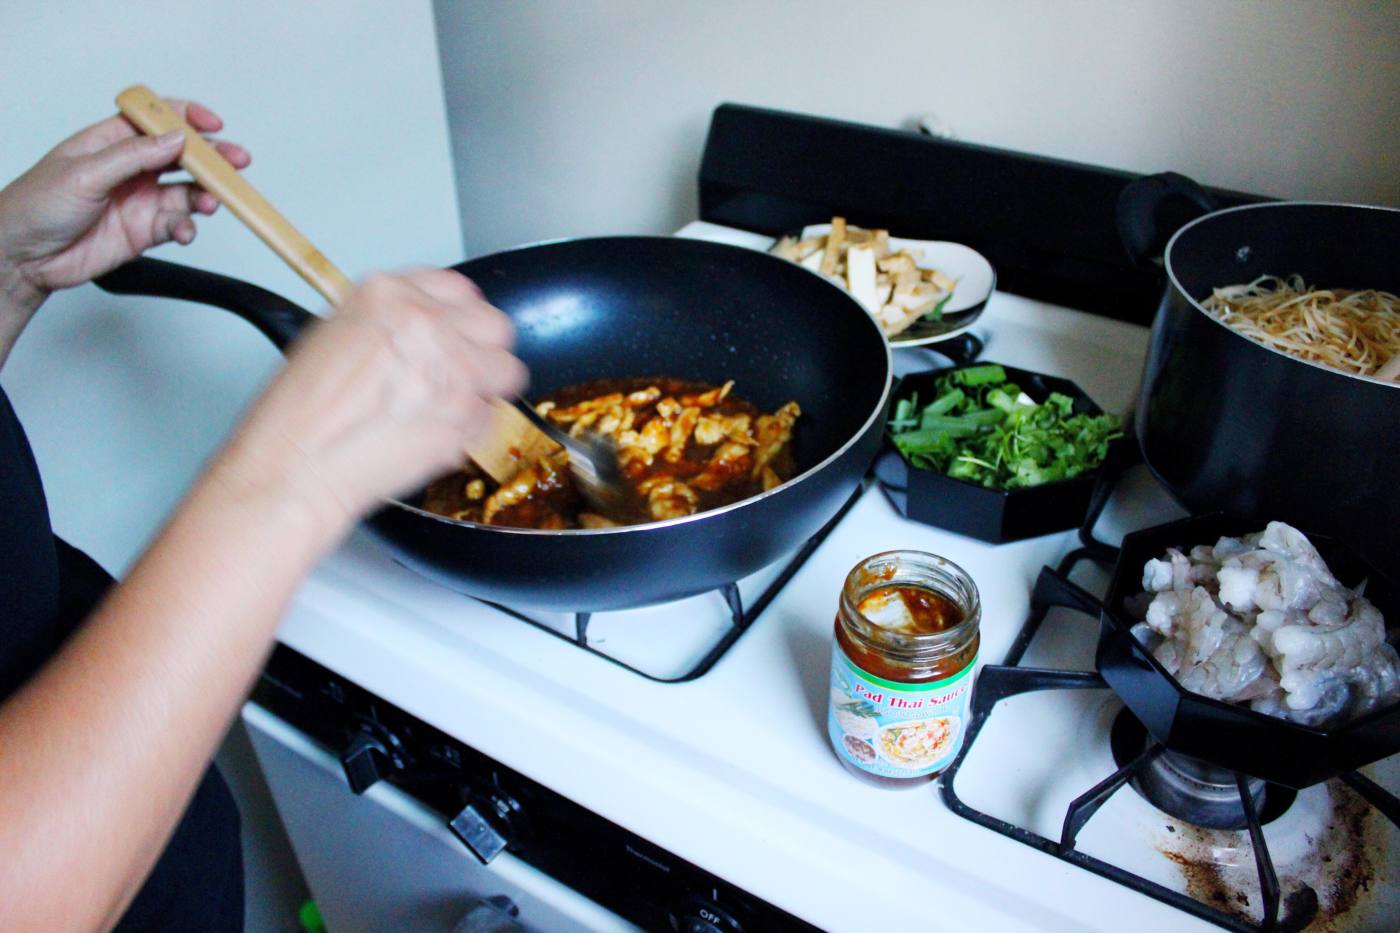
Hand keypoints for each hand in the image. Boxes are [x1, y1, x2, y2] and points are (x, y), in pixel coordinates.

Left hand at [0, 99, 249, 303]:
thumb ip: (134, 156)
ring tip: (210, 203)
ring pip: (187, 191)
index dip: (187, 117)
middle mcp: (131, 168)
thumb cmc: (36, 206)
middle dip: (213, 158)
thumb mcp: (84, 172)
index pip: (157, 119)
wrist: (23, 256)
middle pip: (183, 156)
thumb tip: (175, 138)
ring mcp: (141, 199)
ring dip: (205, 195)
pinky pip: (178, 225)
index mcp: (112, 141)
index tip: (213, 125)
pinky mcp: (145, 231)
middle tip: (236, 164)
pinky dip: (188, 227)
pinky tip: (184, 231)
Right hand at [210, 268, 527, 544]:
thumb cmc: (299, 415)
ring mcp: (453, 368)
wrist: (293, 469)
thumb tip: (427, 327)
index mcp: (387, 294)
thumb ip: (390, 322)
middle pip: (495, 326)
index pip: (459, 289)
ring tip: (447, 408)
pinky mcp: (466, 415)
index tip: (458, 333)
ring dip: (486, 391)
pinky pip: (491, 419)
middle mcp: (426, 323)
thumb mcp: (333, 335)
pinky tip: (433, 436)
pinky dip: (471, 431)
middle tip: (460, 375)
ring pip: (507, 371)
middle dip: (483, 351)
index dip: (461, 317)